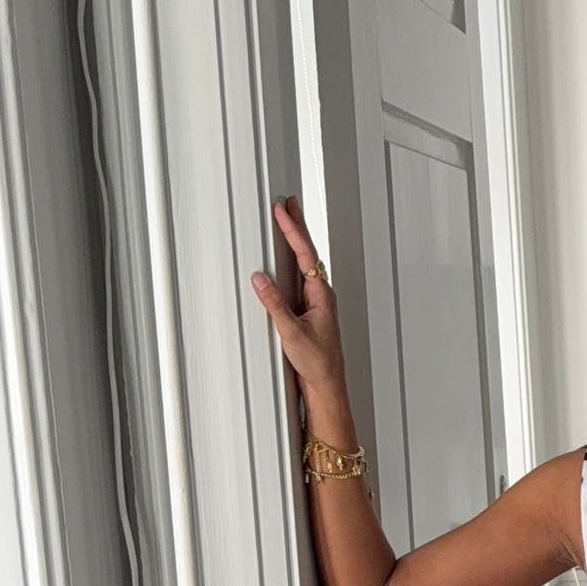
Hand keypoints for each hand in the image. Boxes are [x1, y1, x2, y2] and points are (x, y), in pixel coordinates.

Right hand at [250, 196, 346, 402]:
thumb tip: (260, 279)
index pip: (306, 255)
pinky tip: (284, 255)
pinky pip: (296, 277)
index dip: (293, 230)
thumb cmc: (318, 363)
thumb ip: (275, 305)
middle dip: (297, 226)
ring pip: (303, 263)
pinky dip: (290, 259)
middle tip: (288, 201)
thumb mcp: (291, 333)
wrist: (326, 384)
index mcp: (322, 295)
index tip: (282, 210)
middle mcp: (320, 295)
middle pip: (307, 252)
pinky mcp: (306, 310)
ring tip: (287, 218)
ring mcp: (313, 301)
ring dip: (294, 240)